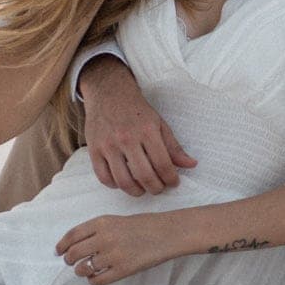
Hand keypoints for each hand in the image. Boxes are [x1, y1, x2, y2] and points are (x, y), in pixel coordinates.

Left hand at [56, 210, 181, 284]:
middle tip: (71, 262)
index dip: (62, 245)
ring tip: (85, 270)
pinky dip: (93, 280)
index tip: (59, 251)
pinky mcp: (123, 270)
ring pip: (83, 269)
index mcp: (101, 222)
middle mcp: (104, 238)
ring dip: (81, 271)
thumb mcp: (116, 220)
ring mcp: (113, 255)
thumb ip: (96, 230)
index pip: (72, 236)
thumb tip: (74, 245)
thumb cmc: (142, 226)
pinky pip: (98, 280)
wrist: (166, 233)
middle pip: (74, 253)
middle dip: (69, 260)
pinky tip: (96, 277)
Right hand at [82, 57, 197, 195]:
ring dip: (136, 191)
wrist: (108, 93)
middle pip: (144, 175)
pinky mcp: (94, 149)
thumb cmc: (136, 110)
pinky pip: (104, 177)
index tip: (173, 182)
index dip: (171, 179)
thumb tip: (191, 165)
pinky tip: (123, 181)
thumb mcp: (159, 123)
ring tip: (142, 189)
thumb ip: (174, 146)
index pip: (163, 164)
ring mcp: (108, 145)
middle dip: (155, 188)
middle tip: (159, 188)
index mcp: (147, 131)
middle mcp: (127, 138)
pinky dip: (115, 185)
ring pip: (123, 180)